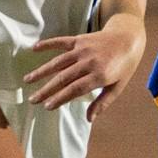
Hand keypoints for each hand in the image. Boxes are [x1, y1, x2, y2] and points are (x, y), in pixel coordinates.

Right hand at [23, 18, 145, 121]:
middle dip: (46, 90)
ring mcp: (83, 49)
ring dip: (41, 71)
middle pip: (63, 78)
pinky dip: (47, 44)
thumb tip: (89, 119)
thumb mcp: (118, 87)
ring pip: (58, 62)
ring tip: (28, 80)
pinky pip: (60, 42)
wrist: (128, 38)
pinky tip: (34, 49)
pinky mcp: (79, 40)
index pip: (75, 89)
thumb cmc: (124, 66)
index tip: (47, 106)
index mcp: (100, 75)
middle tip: (33, 99)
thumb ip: (103, 103)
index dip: (60, 98)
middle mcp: (89, 62)